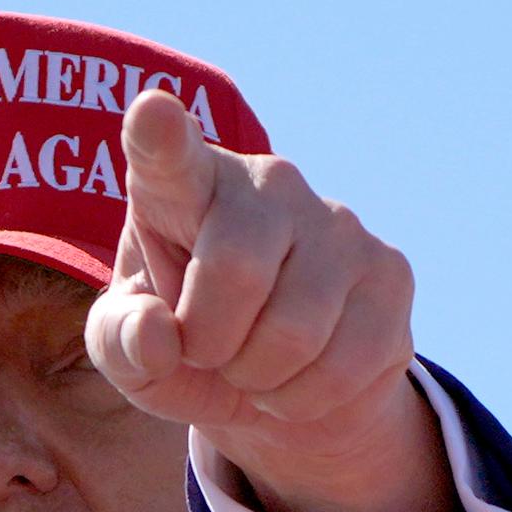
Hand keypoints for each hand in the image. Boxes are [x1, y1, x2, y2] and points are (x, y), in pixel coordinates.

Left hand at [87, 87, 457, 511]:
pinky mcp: (391, 272)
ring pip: (297, 331)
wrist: (274, 383)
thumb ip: (120, 342)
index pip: (169, 153)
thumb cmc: (186, 346)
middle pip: (237, 270)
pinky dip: (307, 400)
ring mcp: (338, 222)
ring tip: (253, 368)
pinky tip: (297, 382)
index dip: (161, 135)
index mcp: (184, 184)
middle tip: (209, 353)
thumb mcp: (128, 352)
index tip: (152, 111)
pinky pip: (347, 364)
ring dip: (261, 380)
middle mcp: (268, 183)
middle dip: (212, 345)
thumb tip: (158, 336)